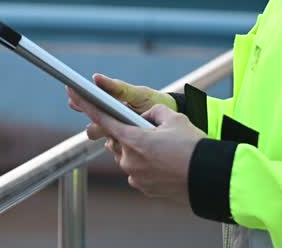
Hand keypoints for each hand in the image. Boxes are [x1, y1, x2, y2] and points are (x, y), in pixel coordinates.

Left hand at [67, 90, 202, 202]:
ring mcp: (134, 176)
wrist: (209, 178)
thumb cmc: (193, 147)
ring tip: (161, 147)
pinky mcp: (143, 188)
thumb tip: (145, 119)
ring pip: (127, 155)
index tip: (72, 94)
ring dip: (137, 149)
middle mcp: (128, 160)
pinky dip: (145, 164)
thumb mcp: (174, 118)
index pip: (103, 119)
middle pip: (118, 139)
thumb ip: (152, 113)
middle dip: (128, 131)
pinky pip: (137, 170)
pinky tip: (164, 161)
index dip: (86, 105)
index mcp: (132, 140)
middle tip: (149, 130)